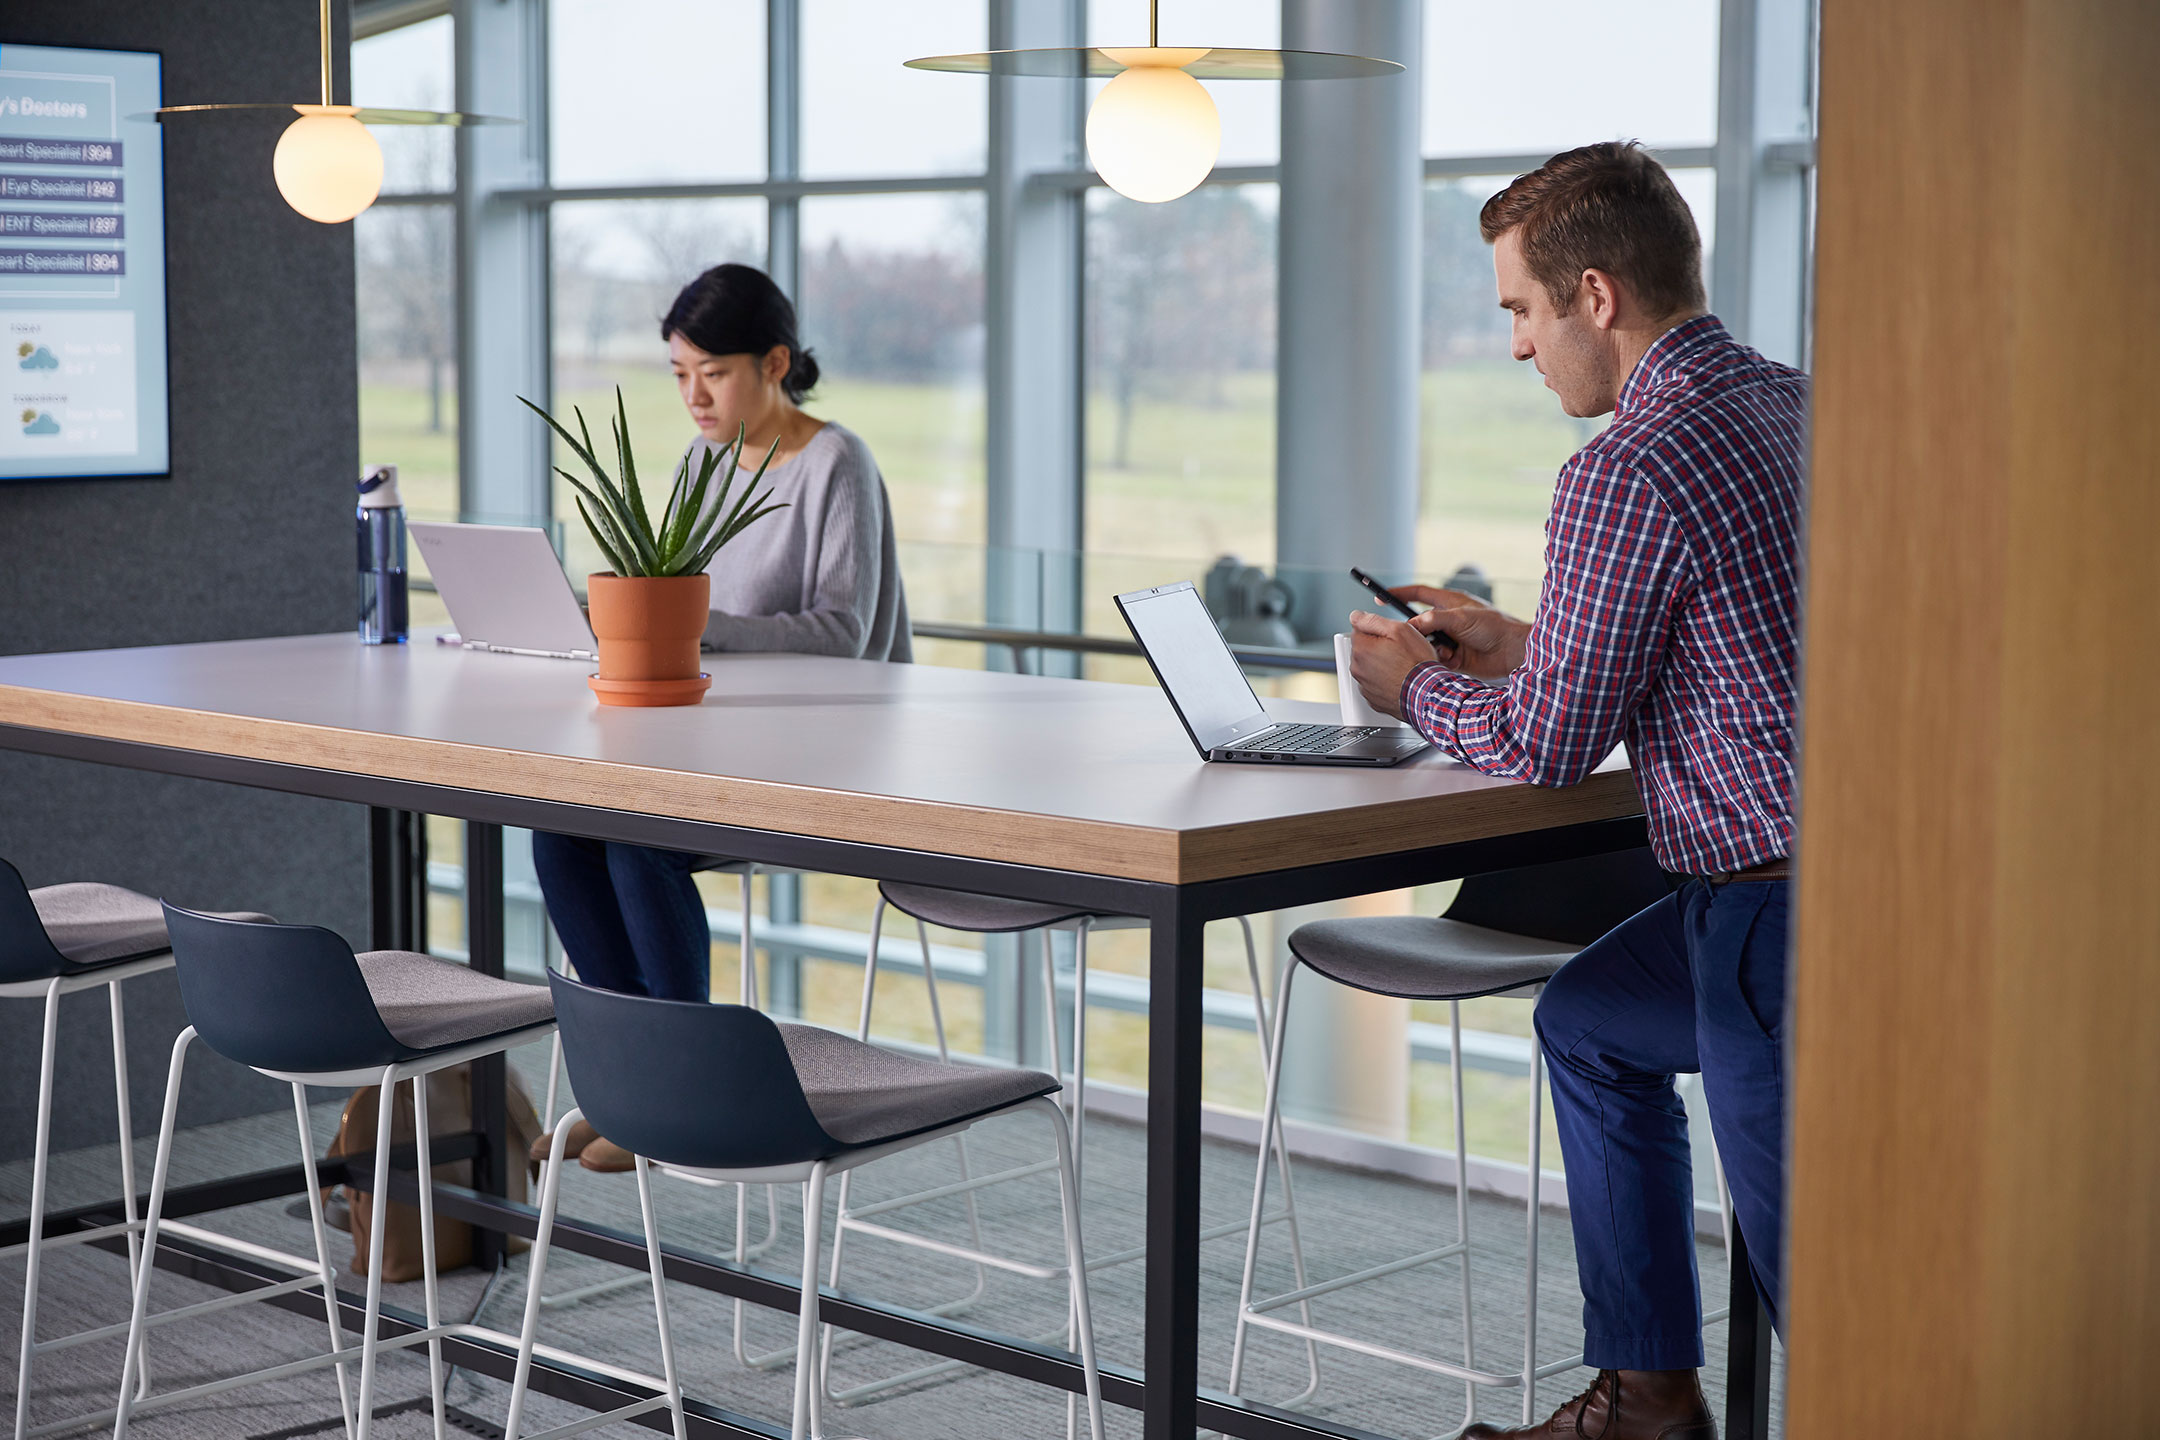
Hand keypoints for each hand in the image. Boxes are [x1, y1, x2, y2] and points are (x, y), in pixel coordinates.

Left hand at [1346, 611, 1439, 719]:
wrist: (1427, 693)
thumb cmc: (1417, 663)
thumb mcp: (1399, 630)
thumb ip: (1373, 620)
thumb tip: (1356, 616)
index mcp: (1361, 649)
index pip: (1359, 630)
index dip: (1378, 630)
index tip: (1392, 637)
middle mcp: (1357, 668)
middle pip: (1364, 649)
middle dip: (1378, 647)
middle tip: (1400, 652)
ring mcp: (1364, 685)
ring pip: (1369, 667)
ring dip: (1381, 664)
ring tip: (1401, 667)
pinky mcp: (1372, 698)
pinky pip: (1375, 684)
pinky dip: (1384, 681)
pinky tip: (1399, 679)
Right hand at [1389, 586, 1528, 681]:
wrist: (1513, 652)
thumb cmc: (1495, 627)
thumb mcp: (1462, 617)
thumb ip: (1434, 619)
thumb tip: (1412, 624)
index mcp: (1449, 603)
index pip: (1418, 594)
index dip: (1399, 594)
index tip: (1380, 596)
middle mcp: (1448, 620)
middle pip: (1418, 623)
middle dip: (1413, 632)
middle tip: (1409, 638)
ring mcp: (1450, 639)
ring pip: (1425, 644)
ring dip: (1430, 648)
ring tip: (1444, 651)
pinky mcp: (1454, 657)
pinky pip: (1435, 659)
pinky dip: (1440, 660)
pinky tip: (1453, 660)